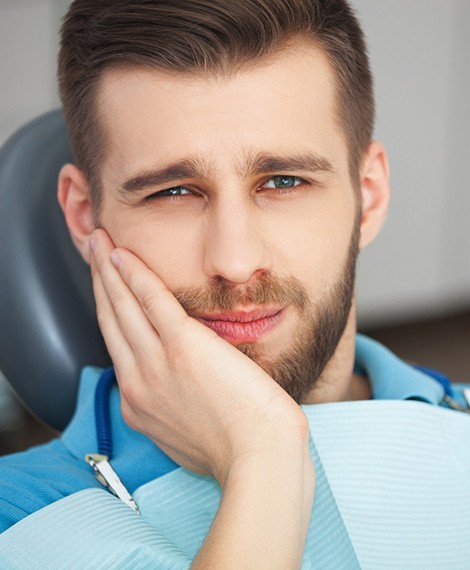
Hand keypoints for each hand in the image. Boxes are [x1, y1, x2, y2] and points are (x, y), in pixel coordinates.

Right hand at [90, 229, 309, 483]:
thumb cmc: (238, 449)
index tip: (109, 290)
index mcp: (141, 404)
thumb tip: (183, 389)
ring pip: (123, 306)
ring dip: (108, 269)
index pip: (118, 347)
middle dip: (100, 282)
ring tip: (100, 241)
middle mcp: (138, 382)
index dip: (111, 312)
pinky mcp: (183, 346)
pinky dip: (133, 275)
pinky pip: (151, 301)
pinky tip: (122, 254)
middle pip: (112, 321)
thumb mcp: (190, 434)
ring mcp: (156, 364)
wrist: (260, 458)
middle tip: (94, 250)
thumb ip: (177, 407)